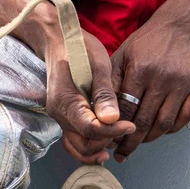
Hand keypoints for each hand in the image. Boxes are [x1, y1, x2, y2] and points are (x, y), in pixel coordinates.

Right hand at [44, 27, 135, 164]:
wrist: (58, 40)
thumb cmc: (78, 48)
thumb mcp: (97, 65)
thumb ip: (104, 94)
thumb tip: (112, 119)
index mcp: (66, 102)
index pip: (90, 129)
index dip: (113, 131)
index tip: (131, 124)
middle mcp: (59, 114)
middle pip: (83, 144)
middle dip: (106, 141)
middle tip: (126, 128)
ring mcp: (61, 117)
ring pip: (78, 146)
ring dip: (98, 148)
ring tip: (118, 140)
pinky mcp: (67, 116)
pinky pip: (76, 139)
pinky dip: (90, 144)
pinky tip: (106, 140)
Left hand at [109, 14, 189, 159]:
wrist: (179, 28)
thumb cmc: (144, 44)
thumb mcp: (121, 56)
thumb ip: (111, 83)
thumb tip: (100, 114)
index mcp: (140, 69)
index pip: (126, 109)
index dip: (117, 129)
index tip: (110, 141)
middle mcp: (162, 78)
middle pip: (145, 121)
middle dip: (131, 142)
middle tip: (122, 153)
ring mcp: (181, 83)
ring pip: (165, 123)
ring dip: (151, 138)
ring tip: (140, 142)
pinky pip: (184, 118)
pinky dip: (172, 129)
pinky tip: (161, 131)